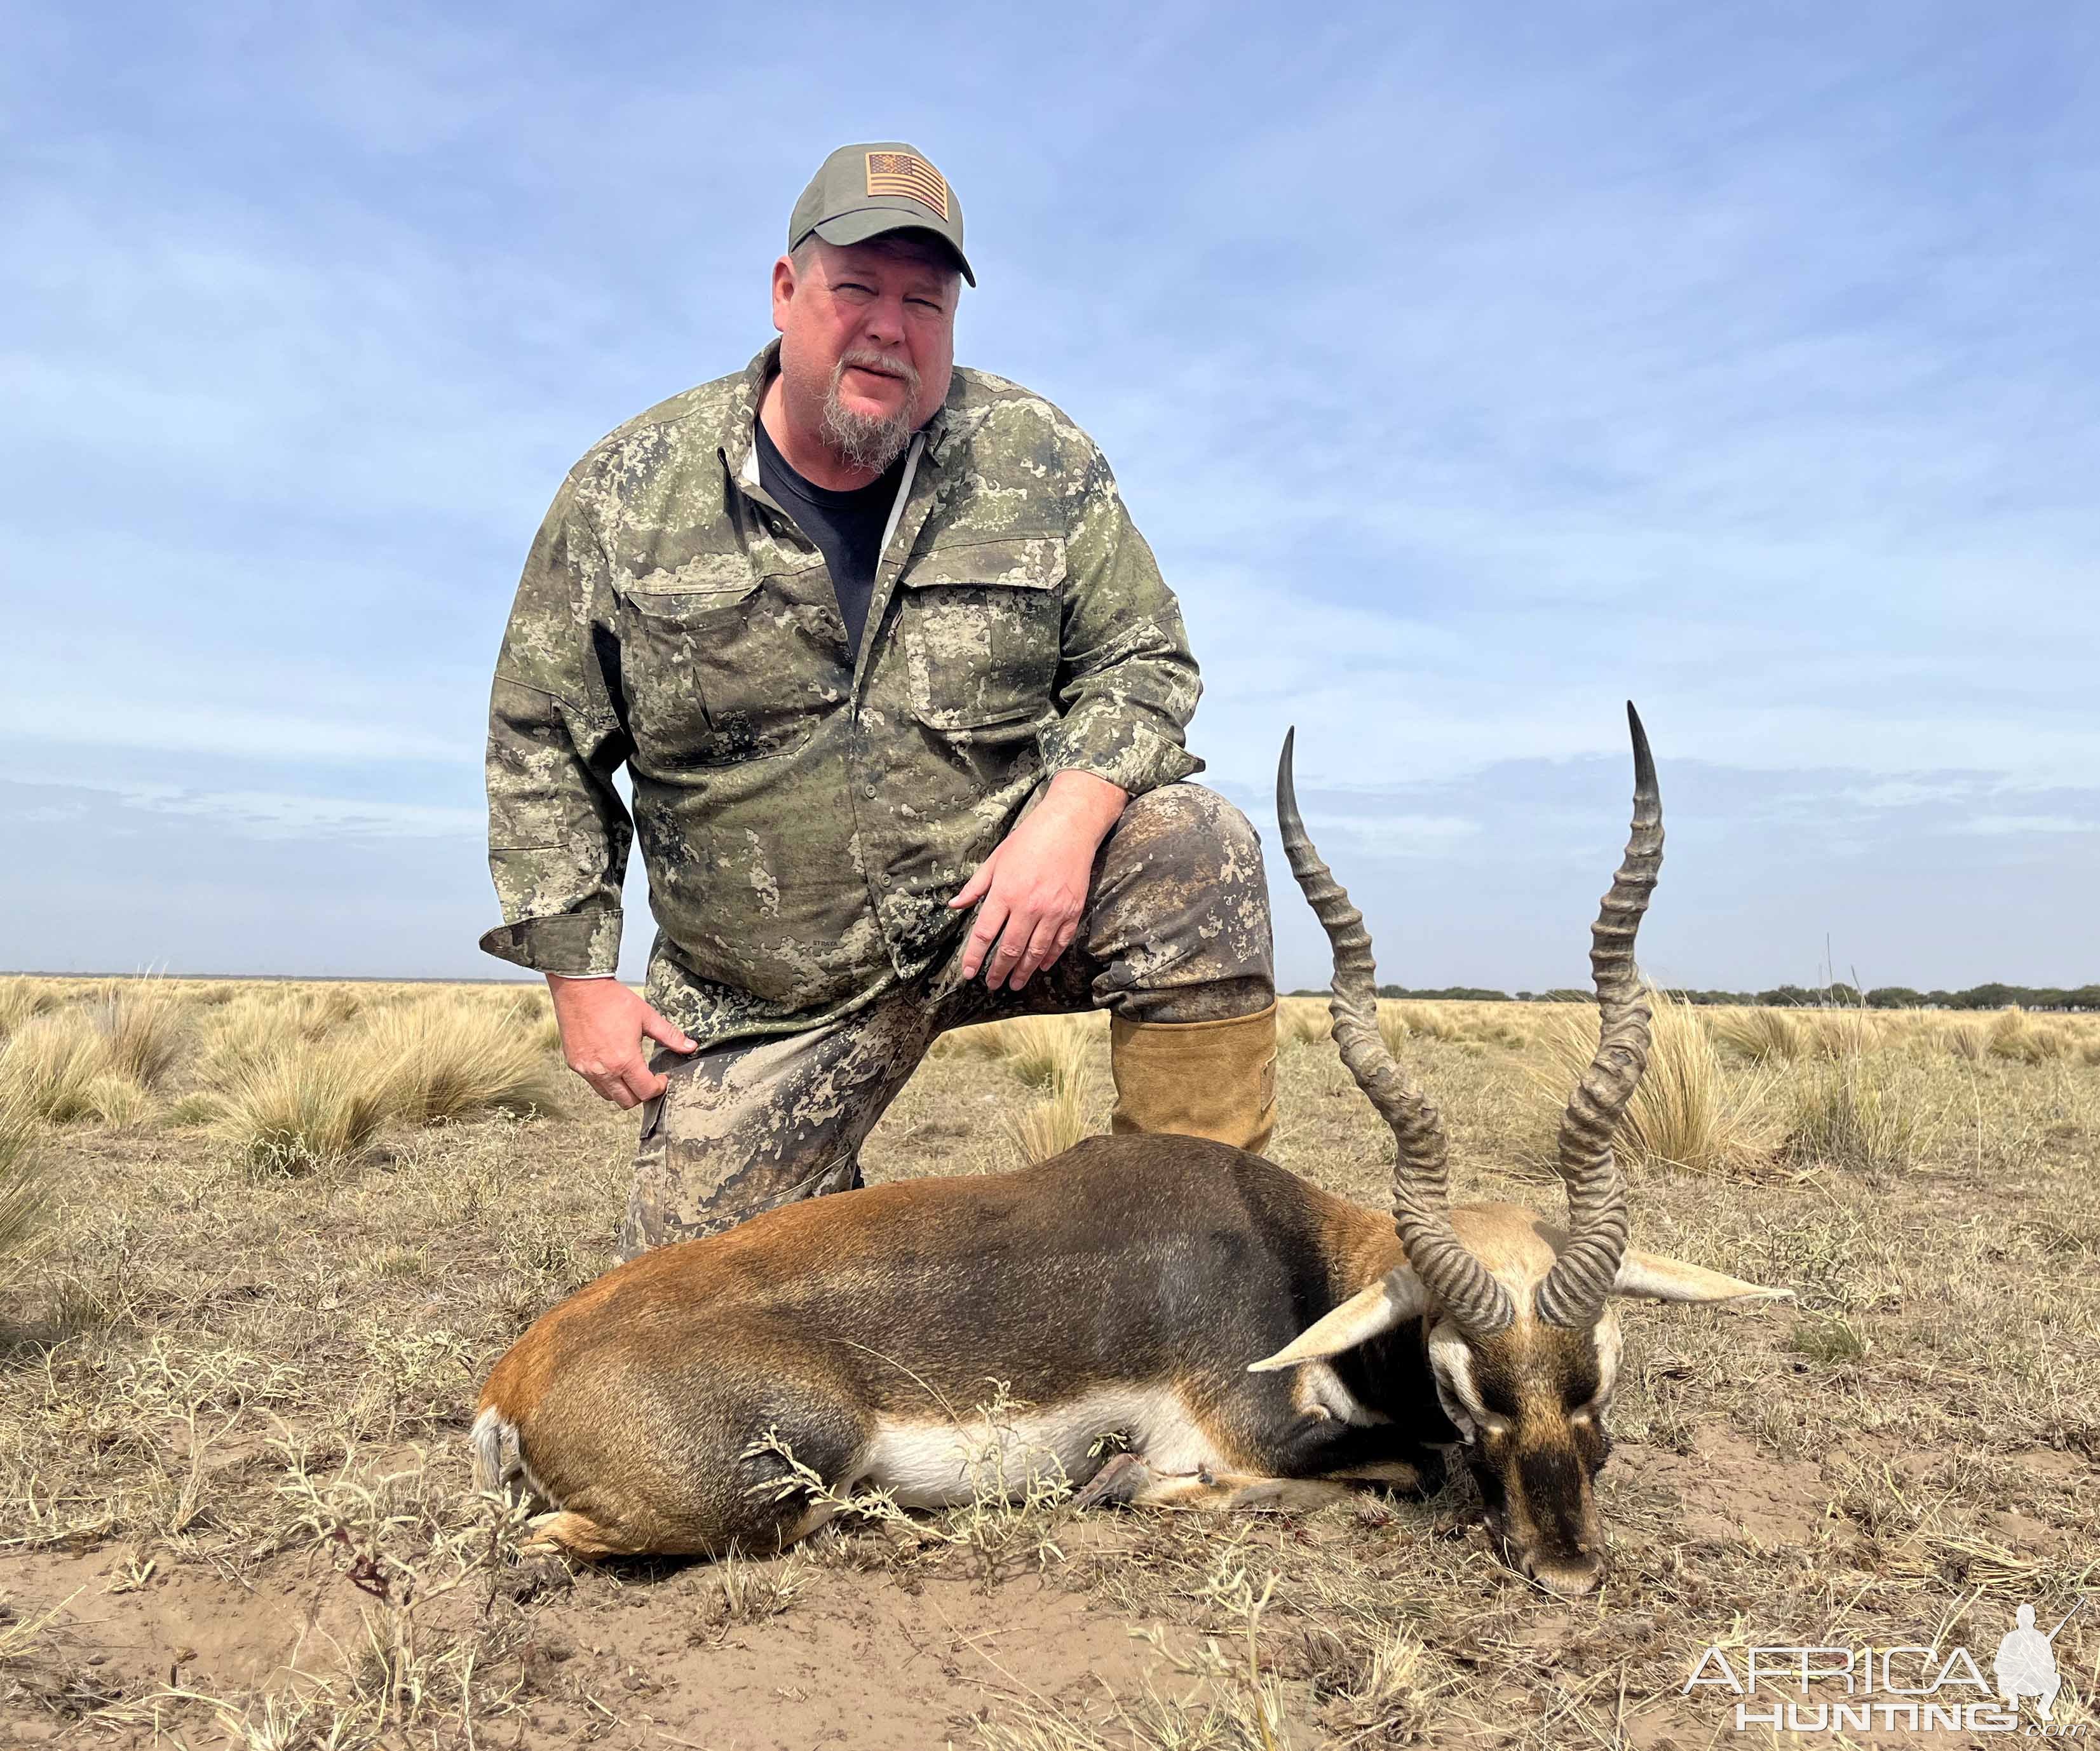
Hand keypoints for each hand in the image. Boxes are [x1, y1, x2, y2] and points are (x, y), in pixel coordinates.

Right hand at [546, 974, 696, 1107]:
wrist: (580, 988)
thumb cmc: (614, 1000)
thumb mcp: (647, 1016)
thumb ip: (670, 1035)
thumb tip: (691, 1046)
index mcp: (625, 1060)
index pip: (646, 1091)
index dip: (659, 1087)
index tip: (662, 1078)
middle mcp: (604, 1070)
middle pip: (627, 1101)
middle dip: (641, 1093)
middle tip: (648, 1079)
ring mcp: (587, 1069)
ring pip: (609, 1096)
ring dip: (622, 1090)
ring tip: (630, 1073)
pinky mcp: (575, 1064)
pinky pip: (593, 1083)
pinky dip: (605, 1081)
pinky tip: (612, 1064)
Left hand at [948, 771, 1127, 990]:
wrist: (1070, 827)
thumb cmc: (1029, 840)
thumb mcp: (996, 860)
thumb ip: (975, 886)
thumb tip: (954, 905)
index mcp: (1005, 893)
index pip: (984, 934)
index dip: (974, 957)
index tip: (968, 973)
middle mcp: (1028, 906)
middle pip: (1009, 949)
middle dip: (999, 971)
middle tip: (992, 985)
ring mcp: (1053, 911)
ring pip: (1035, 951)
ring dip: (1023, 971)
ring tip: (1015, 984)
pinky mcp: (1072, 911)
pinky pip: (1060, 942)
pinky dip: (1050, 957)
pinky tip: (1041, 967)